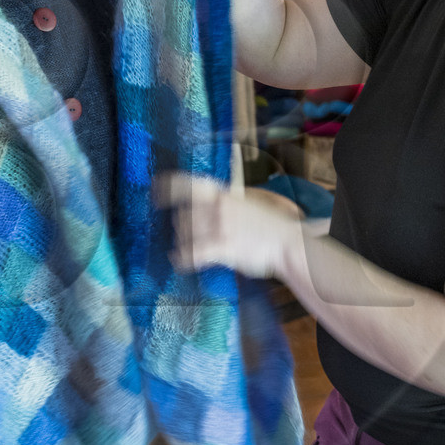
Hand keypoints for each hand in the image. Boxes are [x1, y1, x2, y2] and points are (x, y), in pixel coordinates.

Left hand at [154, 172, 304, 278]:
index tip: (155, 188)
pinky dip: (183, 258)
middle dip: (181, 226)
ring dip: (183, 242)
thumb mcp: (249, 204)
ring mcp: (222, 226)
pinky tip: (179, 261)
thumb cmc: (271, 227)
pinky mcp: (224, 247)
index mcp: (225, 194)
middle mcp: (220, 207)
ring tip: (184, 249)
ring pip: (186, 233)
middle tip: (182, 235)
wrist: (290, 243)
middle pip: (184, 214)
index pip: (190, 184)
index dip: (169, 186)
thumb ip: (227, 202)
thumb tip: (212, 202)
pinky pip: (194, 252)